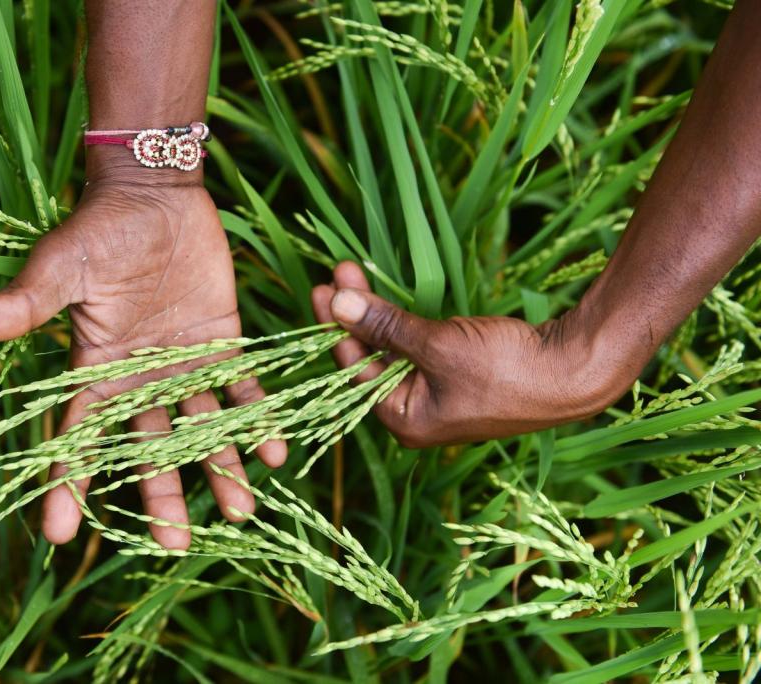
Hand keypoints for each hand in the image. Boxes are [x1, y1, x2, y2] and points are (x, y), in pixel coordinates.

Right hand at [0, 182, 285, 548]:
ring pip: (201, 427)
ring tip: (244, 510)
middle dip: (161, 493)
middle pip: (149, 447)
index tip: (60, 537)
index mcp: (95, 371)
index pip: (78, 437)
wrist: (154, 196)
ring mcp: (182, 366)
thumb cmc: (99, 230)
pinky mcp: (222, 344)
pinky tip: (276, 451)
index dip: (68, 483)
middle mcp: (139, 380)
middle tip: (175, 544)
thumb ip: (23, 304)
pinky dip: (256, 418)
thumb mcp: (59, 268)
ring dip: (221, 466)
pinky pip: (241, 390)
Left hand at [311, 262, 629, 447]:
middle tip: (337, 274)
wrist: (576, 371)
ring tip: (355, 275)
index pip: (354, 372)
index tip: (325, 289)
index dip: (337, 329)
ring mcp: (439, 395)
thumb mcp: (438, 345)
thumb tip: (338, 305)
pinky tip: (389, 296)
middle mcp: (417, 414)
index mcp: (405, 421)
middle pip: (371, 360)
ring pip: (394, 350)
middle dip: (354, 315)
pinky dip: (403, 322)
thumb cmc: (507, 369)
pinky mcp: (458, 375)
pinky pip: (419, 348)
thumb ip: (386, 326)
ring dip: (377, 313)